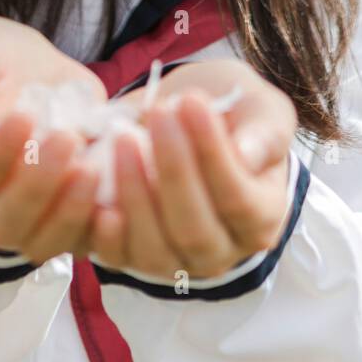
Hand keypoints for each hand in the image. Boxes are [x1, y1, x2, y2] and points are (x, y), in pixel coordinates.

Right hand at [0, 14, 107, 263]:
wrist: (30, 74)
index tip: (23, 116)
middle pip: (3, 222)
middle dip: (37, 186)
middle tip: (66, 139)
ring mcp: (27, 217)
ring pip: (40, 241)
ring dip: (68, 213)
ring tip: (93, 169)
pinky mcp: (66, 215)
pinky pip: (80, 239)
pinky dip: (100, 226)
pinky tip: (119, 199)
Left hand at [80, 59, 297, 278]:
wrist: (193, 121)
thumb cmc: (234, 117)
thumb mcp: (260, 112)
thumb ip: (262, 133)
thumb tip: (247, 155)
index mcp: (260, 218)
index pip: (238, 198)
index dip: (214, 153)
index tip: (192, 101)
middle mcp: (221, 251)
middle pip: (195, 229)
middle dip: (173, 169)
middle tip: (158, 113)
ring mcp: (175, 260)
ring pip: (154, 248)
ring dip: (135, 193)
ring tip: (123, 137)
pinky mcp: (133, 256)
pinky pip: (117, 255)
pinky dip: (105, 231)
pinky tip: (99, 194)